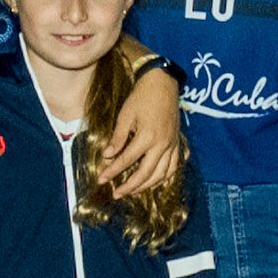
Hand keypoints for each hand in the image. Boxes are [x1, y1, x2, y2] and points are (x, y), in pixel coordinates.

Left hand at [95, 68, 185, 198]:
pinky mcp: (177, 143)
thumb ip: (118, 137)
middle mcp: (162, 144)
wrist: (163, 84)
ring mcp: (171, 145)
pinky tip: (155, 183)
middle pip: (145, 174)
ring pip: (161, 174)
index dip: (112, 172)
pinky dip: (164, 178)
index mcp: (147, 137)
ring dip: (146, 186)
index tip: (101, 180)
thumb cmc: (142, 97)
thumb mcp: (125, 115)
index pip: (126, 160)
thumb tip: (107, 156)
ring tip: (133, 191)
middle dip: (130, 187)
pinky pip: (173, 167)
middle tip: (116, 194)